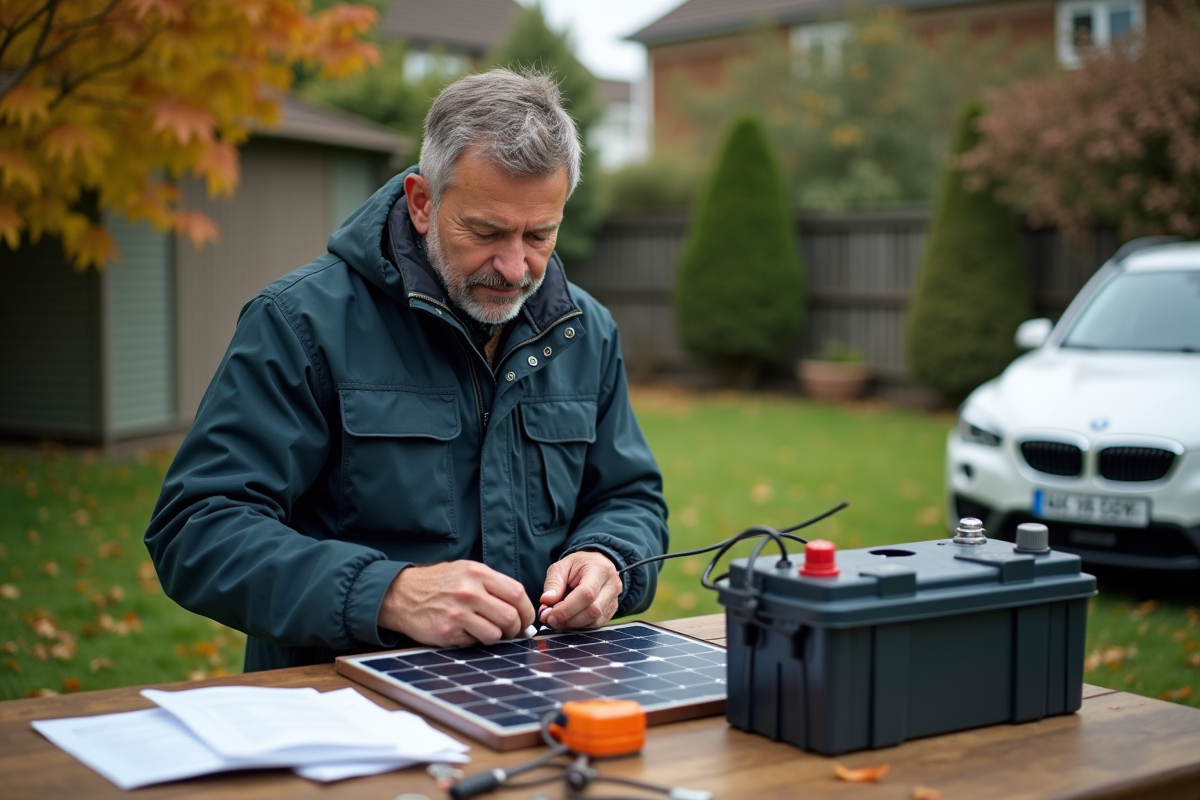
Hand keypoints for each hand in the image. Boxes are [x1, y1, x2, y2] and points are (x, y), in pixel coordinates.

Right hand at [379, 561, 534, 646]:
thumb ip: (492, 585)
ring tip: (488, 631)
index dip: (527, 610)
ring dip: (496, 637)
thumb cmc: (438, 583)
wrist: (400, 594)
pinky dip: (475, 640)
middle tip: (512, 631)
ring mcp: (457, 613)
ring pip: (495, 634)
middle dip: (516, 628)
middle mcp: (468, 591)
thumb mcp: (465, 571)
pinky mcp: (447, 632)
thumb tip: (521, 609)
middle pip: (510, 616)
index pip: (516, 593)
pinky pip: (475, 643)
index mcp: (477, 573)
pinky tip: (466, 632)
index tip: (527, 619)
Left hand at [539, 551, 622, 629]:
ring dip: (573, 624)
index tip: (549, 615)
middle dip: (568, 619)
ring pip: (595, 621)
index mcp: (599, 569)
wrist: (596, 564)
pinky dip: (580, 625)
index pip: (586, 594)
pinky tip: (570, 619)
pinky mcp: (612, 611)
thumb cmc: (578, 565)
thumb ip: (553, 583)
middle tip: (551, 619)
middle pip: (593, 611)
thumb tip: (546, 601)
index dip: (567, 608)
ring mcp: (614, 600)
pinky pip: (596, 624)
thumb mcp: (562, 566)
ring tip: (559, 618)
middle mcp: (611, 585)